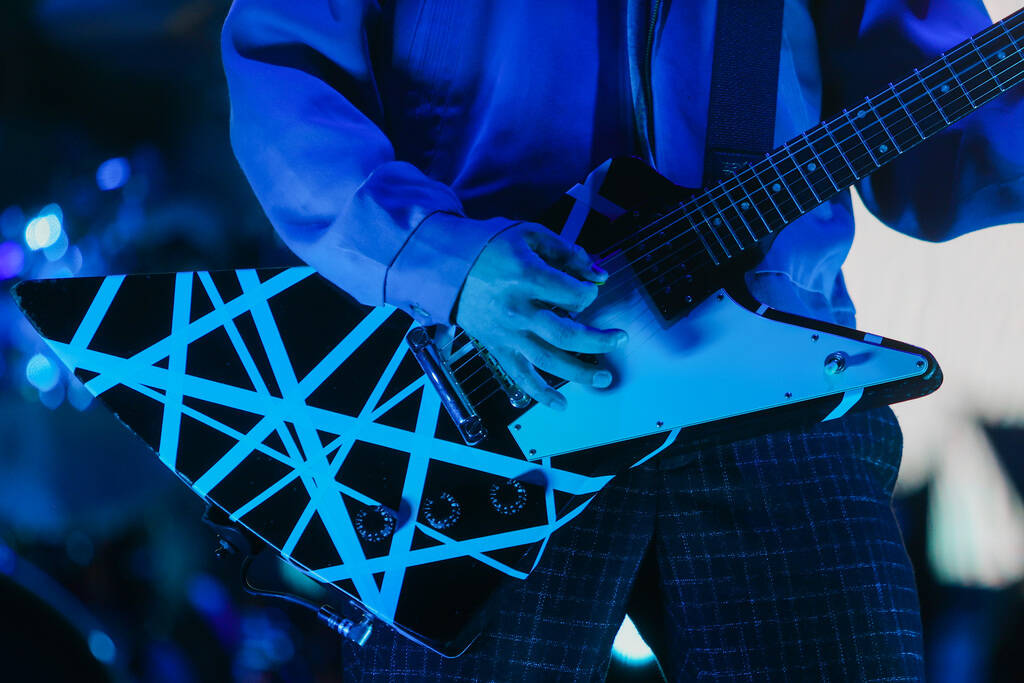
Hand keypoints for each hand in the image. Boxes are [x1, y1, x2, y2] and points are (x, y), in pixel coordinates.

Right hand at [454, 222, 627, 409]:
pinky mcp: (498, 347)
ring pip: (549, 360)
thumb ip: (567, 252)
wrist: (446, 264)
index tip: (589, 290)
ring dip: (580, 373)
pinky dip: (541, 394)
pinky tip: (561, 404)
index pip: (573, 295)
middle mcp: (518, 309)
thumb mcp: (530, 234)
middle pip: (567, 334)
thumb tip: (599, 274)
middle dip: (599, 341)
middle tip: (620, 339)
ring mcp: (508, 332)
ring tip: (604, 378)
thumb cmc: (490, 245)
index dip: (589, 293)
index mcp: (527, 277)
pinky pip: (520, 376)